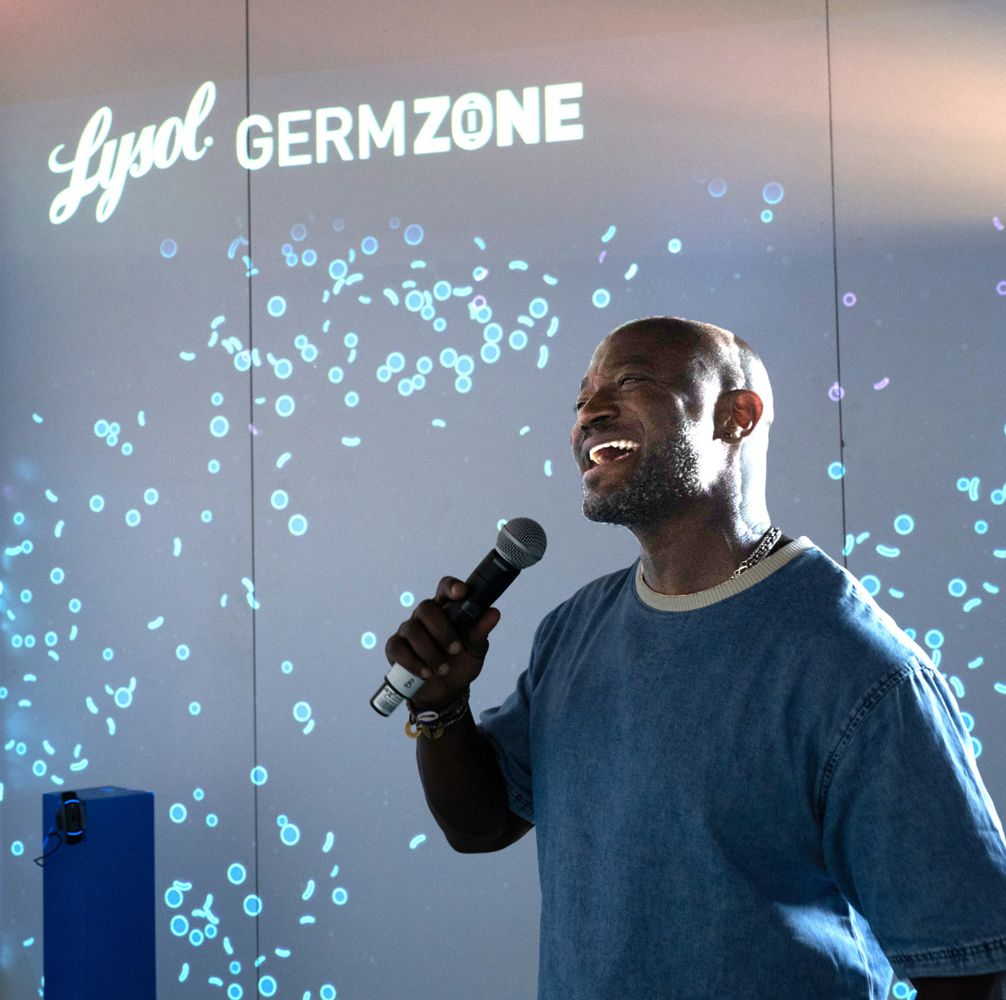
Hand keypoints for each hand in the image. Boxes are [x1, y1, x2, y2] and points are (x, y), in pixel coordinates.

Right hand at [384, 577, 500, 710]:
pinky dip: (414, 663)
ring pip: (413, 630)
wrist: (446, 691)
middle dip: (442, 630)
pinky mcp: (395, 648)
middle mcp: (424, 616)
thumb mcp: (475, 649)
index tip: (461, 592)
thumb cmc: (461, 663)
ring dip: (430, 652)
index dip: (451, 587)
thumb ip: (481, 631)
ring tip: (444, 669)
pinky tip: (427, 673)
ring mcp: (408, 631)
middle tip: (455, 649)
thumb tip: (494, 613)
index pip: (445, 588)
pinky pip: (398, 648)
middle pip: (426, 608)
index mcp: (446, 610)